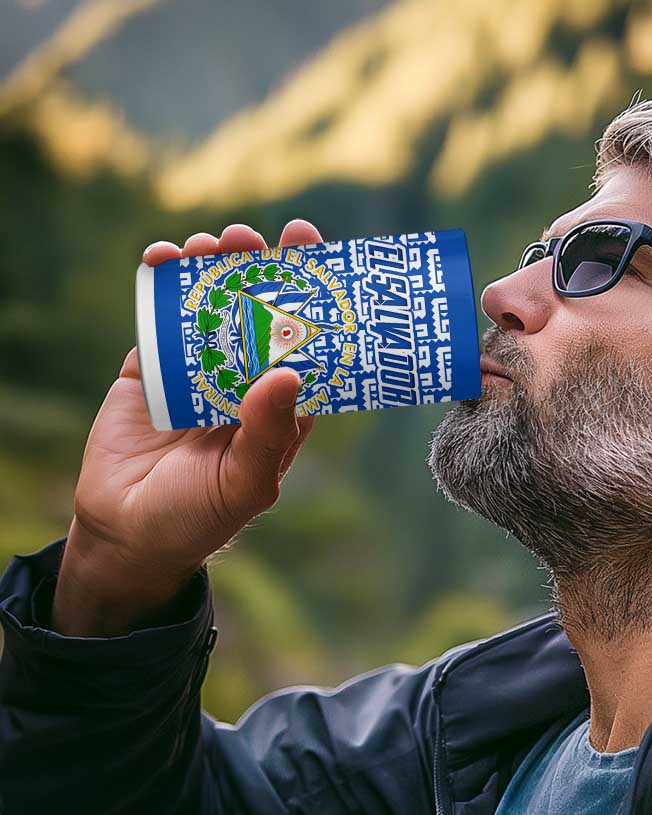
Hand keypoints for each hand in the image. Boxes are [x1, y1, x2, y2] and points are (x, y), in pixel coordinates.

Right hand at [52, 220, 323, 635]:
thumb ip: (268, 432)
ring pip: (213, 305)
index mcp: (281, 406)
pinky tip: (164, 258)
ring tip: (215, 244)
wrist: (126, 532)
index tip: (319, 256)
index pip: (308, 344)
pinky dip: (161, 282)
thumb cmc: (199, 516)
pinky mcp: (152, 365)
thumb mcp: (245, 482)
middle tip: (264, 238)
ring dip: (215, 267)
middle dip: (265, 270)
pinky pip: (160, 315)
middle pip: (262, 313)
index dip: (316, 300)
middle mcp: (246, 380)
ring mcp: (198, 369)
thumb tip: (289, 372)